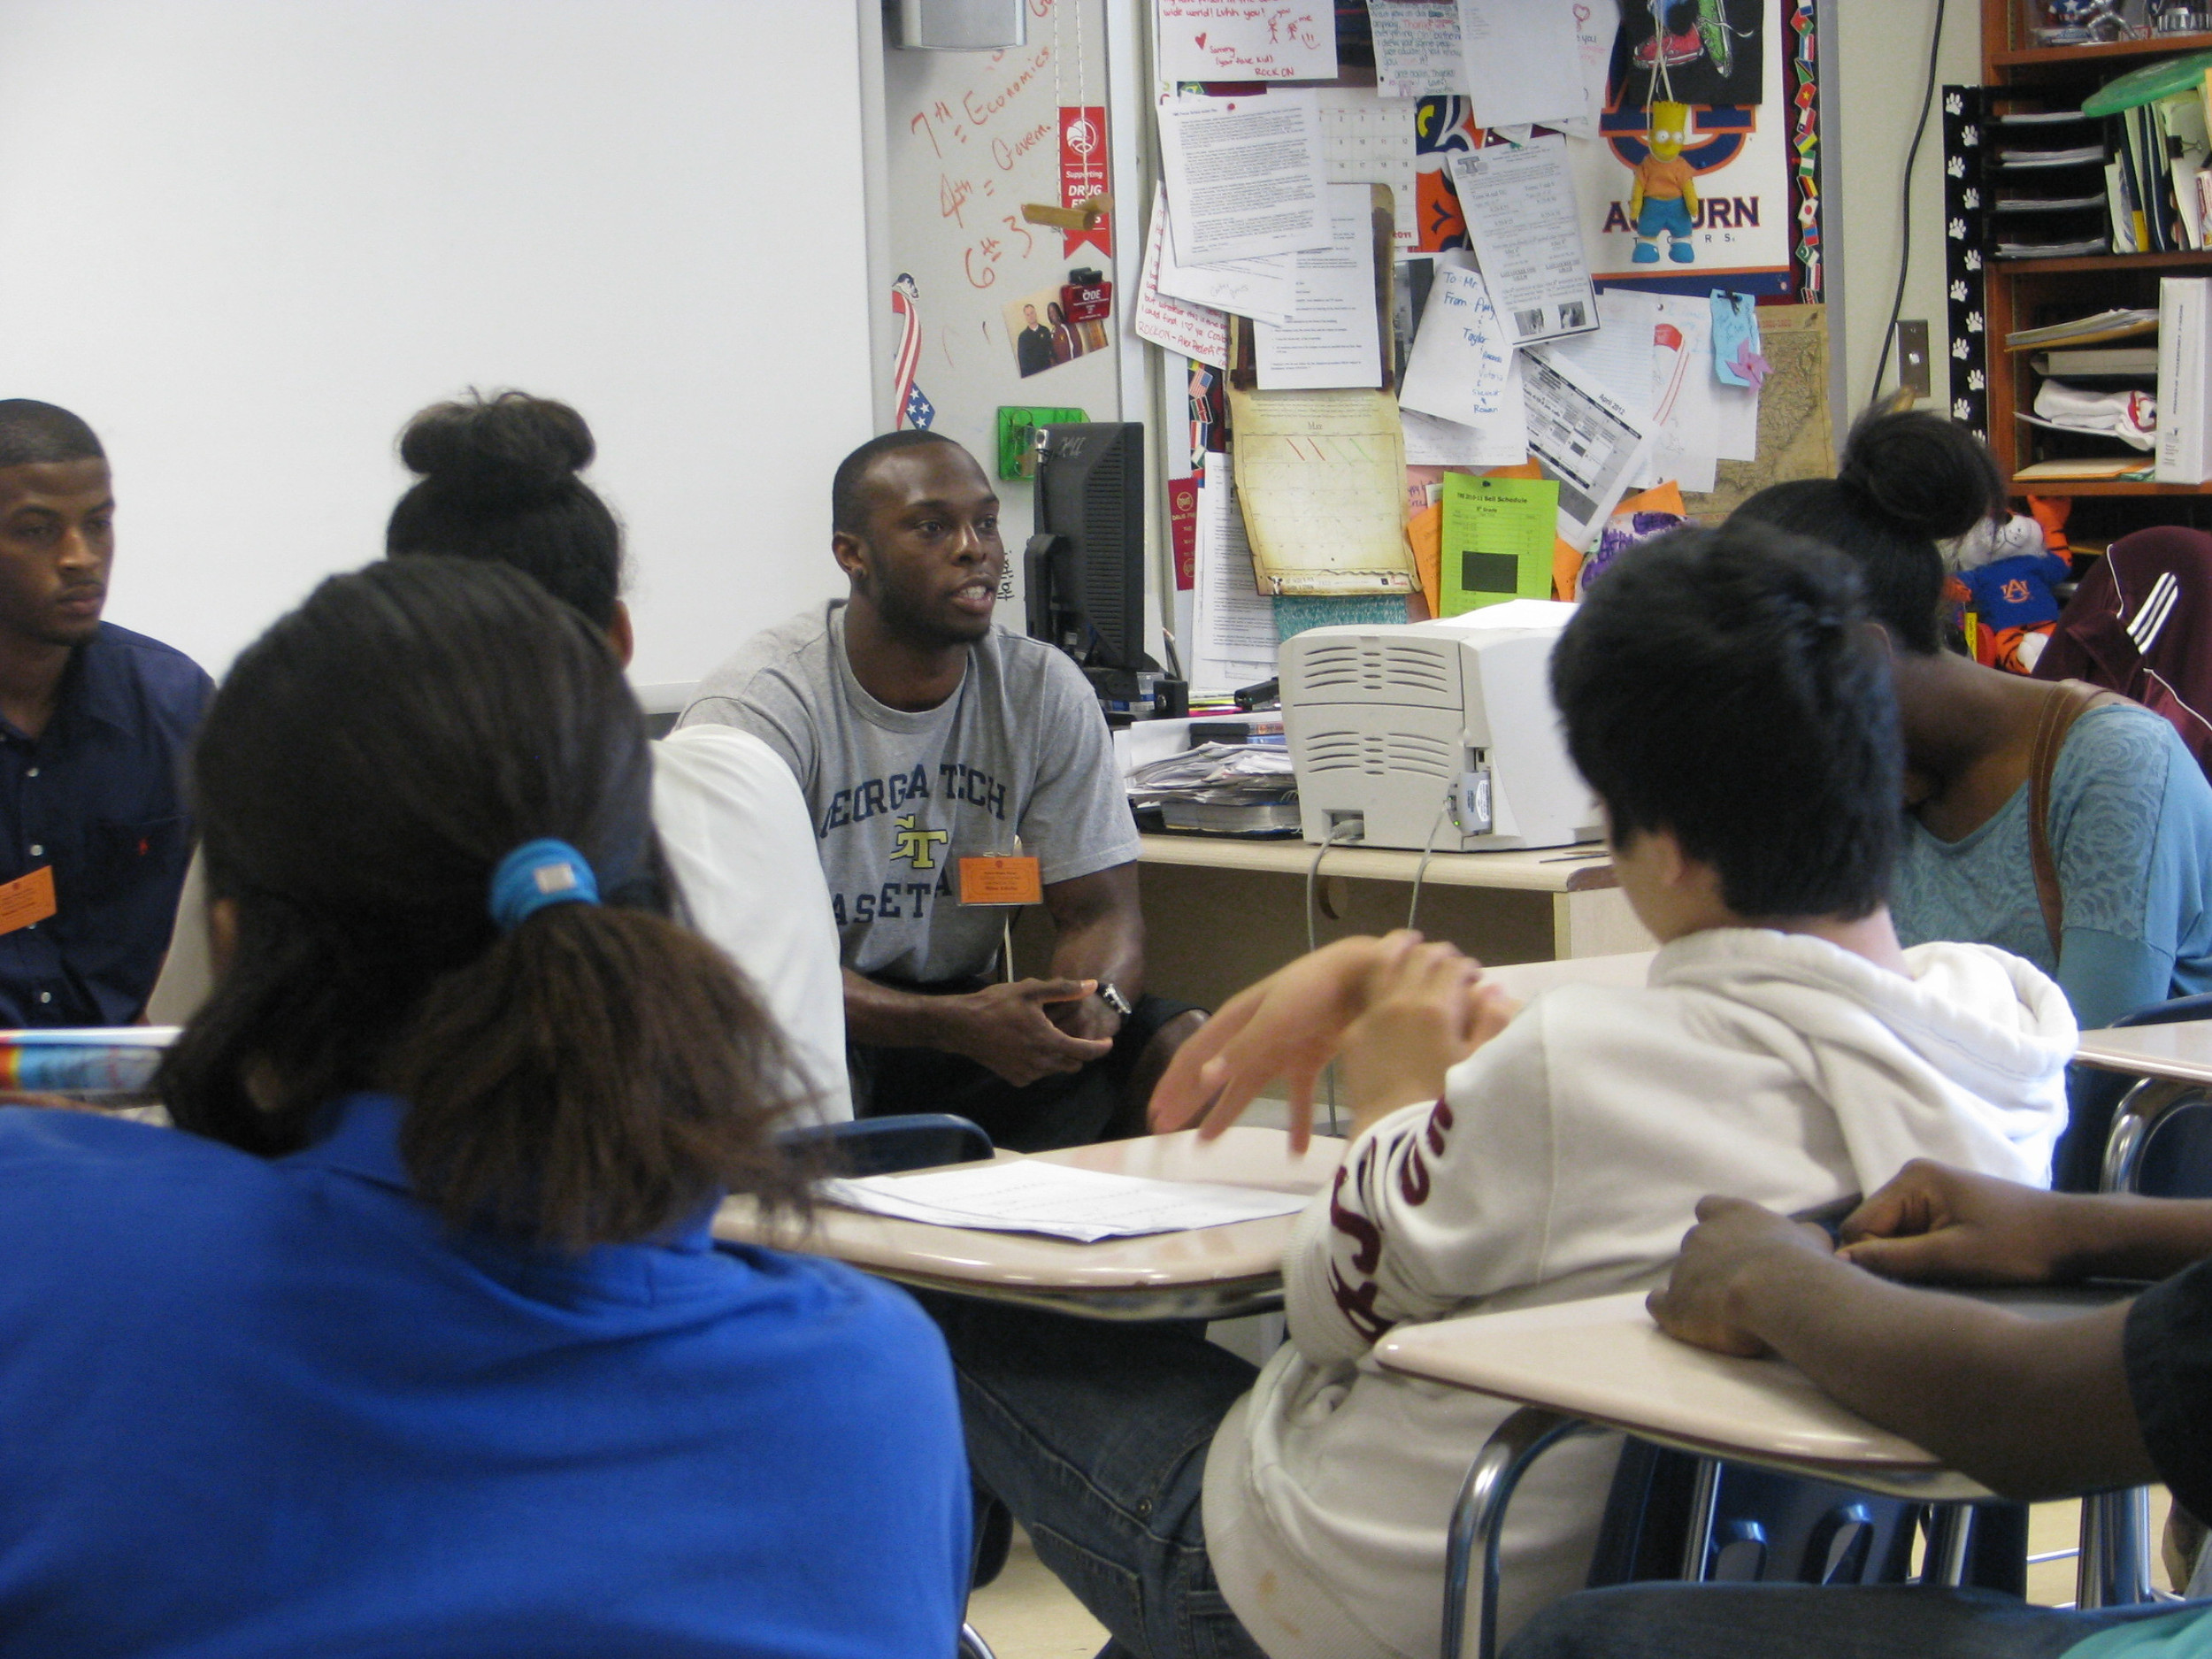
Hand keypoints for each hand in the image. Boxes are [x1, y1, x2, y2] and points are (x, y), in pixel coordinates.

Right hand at [949, 979, 1114, 1086]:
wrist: (962, 1026)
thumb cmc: (997, 1005)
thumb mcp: (1031, 991)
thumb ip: (1065, 990)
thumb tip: (1093, 986)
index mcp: (1049, 1042)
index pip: (1086, 1052)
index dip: (1101, 1047)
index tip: (1108, 1041)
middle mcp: (1041, 1064)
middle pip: (1073, 1064)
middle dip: (1079, 1052)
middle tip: (1074, 1034)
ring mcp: (1027, 1074)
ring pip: (1055, 1070)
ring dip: (1059, 1057)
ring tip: (1048, 1037)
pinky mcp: (1015, 1079)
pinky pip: (1038, 1074)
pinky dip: (1041, 1064)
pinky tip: (1030, 1047)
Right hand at [1147, 932, 1454, 1149]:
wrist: (1367, 976)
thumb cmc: (1314, 990)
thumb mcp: (1275, 1019)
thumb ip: (1243, 1050)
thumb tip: (1206, 1079)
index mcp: (1237, 1019)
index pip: (1194, 1055)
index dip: (1173, 1084)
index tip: (1155, 1112)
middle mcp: (1253, 1035)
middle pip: (1213, 1075)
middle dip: (1190, 1102)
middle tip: (1166, 1131)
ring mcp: (1281, 1048)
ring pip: (1247, 1088)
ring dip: (1227, 1114)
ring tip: (1207, 1143)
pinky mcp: (1310, 1058)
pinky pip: (1298, 1097)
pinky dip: (1297, 1123)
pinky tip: (1296, 1151)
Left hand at [1337, 942, 1488, 1133]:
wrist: (1395, 1140)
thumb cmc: (1446, 1106)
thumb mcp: (1479, 1066)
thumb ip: (1491, 1024)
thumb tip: (1492, 991)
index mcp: (1436, 1008)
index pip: (1453, 967)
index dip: (1467, 966)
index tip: (1475, 975)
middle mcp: (1401, 1003)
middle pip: (1419, 959)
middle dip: (1438, 954)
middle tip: (1449, 961)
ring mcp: (1372, 1017)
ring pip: (1385, 967)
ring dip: (1402, 955)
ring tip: (1412, 948)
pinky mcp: (1353, 1036)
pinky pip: (1367, 998)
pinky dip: (1381, 985)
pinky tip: (1389, 991)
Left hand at [1648, 1195, 1836, 1357]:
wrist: (1776, 1290)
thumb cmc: (1801, 1261)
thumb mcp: (1813, 1239)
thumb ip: (1802, 1235)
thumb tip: (1805, 1237)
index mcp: (1732, 1215)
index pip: (1711, 1207)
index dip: (1719, 1225)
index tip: (1736, 1243)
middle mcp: (1700, 1236)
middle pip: (1696, 1243)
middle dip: (1712, 1262)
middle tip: (1738, 1285)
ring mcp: (1682, 1268)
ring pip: (1681, 1275)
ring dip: (1697, 1290)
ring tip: (1723, 1313)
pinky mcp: (1673, 1303)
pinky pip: (1658, 1302)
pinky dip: (1668, 1309)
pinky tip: (1684, 1320)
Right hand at [1838, 1159, 2082, 1285]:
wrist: (2076, 1236)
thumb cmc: (2019, 1246)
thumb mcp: (1953, 1257)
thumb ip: (1894, 1259)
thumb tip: (1840, 1262)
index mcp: (1911, 1180)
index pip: (1858, 1228)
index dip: (1872, 1263)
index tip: (1905, 1286)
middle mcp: (1912, 1178)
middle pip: (1871, 1231)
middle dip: (1889, 1261)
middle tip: (1925, 1285)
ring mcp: (1928, 1192)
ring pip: (1890, 1237)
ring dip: (1906, 1261)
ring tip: (1940, 1278)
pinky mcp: (1943, 1207)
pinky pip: (1911, 1235)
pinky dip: (1920, 1256)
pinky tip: (1947, 1270)